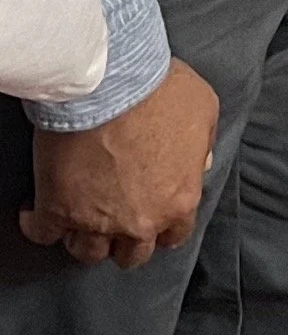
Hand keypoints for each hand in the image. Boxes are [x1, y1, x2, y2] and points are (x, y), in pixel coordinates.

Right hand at [19, 58, 218, 267]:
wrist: (113, 80)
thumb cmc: (159, 89)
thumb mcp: (203, 110)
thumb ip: (203, 144)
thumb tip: (200, 161)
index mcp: (178, 200)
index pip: (174, 236)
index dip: (163, 225)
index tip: (151, 214)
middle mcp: (139, 221)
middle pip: (131, 254)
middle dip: (125, 238)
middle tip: (117, 217)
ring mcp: (95, 220)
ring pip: (87, 252)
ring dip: (85, 236)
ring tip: (81, 215)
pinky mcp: (56, 210)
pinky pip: (42, 233)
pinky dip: (38, 224)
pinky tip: (38, 211)